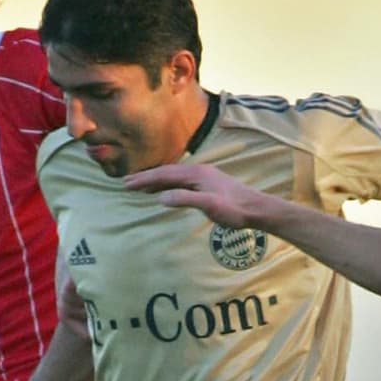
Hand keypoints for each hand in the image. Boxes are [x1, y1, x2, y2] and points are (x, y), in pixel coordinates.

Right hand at [125, 163, 267, 227]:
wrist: (256, 208)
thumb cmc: (235, 209)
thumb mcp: (209, 206)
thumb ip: (185, 199)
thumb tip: (161, 197)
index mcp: (196, 174)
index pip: (164, 175)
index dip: (144, 179)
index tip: (126, 184)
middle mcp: (198, 171)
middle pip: (166, 173)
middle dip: (145, 178)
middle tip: (125, 183)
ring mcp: (203, 176)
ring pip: (173, 176)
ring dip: (155, 181)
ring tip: (139, 186)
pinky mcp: (207, 184)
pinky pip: (181, 181)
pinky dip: (167, 185)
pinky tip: (164, 191)